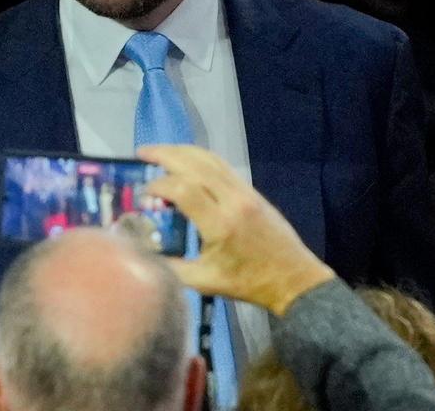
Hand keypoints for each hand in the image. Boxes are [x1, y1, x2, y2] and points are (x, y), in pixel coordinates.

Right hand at [140, 145, 336, 314]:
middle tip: (143, 152)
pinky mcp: (252, 192)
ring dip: (183, 152)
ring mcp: (245, 193)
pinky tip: (187, 162)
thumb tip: (142, 253)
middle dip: (166, 154)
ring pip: (211, 160)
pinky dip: (201, 159)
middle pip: (196, 165)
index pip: (183, 189)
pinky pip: (223, 167)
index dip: (158, 186)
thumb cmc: (248, 283)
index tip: (143, 193)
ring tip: (160, 151)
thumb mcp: (204, 282)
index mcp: (220, 225)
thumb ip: (171, 267)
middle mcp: (233, 201)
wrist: (292, 278)